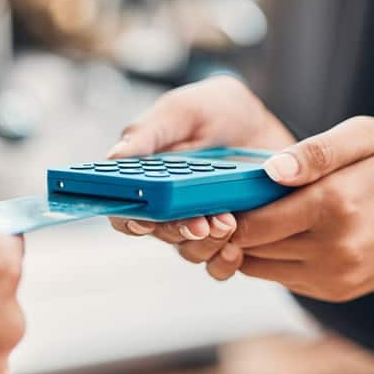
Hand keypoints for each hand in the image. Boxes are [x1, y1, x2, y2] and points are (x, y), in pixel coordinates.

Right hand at [107, 76, 294, 266]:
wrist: (259, 119)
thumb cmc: (212, 111)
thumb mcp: (182, 111)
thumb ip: (148, 133)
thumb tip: (113, 158)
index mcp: (147, 179)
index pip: (124, 209)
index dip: (128, 219)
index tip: (144, 219)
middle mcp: (168, 207)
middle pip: (161, 234)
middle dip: (179, 230)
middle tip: (200, 224)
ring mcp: (199, 222)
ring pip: (191, 250)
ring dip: (206, 243)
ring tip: (227, 222)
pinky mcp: (231, 235)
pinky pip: (220, 263)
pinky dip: (226, 262)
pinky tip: (236, 249)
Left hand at [208, 117, 373, 300]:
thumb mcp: (366, 136)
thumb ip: (316, 152)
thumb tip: (269, 171)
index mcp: (335, 205)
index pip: (253, 222)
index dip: (227, 211)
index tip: (217, 194)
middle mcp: (333, 249)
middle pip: (252, 248)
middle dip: (233, 227)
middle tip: (226, 203)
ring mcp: (337, 276)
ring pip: (262, 268)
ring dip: (250, 245)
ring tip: (254, 215)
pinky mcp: (340, 290)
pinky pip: (285, 278)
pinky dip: (274, 258)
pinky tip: (283, 232)